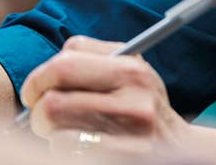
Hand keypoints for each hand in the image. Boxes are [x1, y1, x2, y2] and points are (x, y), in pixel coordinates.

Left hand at [19, 36, 191, 157]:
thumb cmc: (142, 111)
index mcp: (131, 68)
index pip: (65, 59)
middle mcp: (133, 96)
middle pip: (54, 96)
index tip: (38, 91)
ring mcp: (128, 130)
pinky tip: (77, 148)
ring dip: (49, 130)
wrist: (178, 151)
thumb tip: (44, 74)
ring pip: (55, 124)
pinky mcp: (122, 155)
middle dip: (37, 108)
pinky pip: (65, 147)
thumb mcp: (131, 76)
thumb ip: (95, 63)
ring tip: (62, 132)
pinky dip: (61, 148)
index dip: (40, 77)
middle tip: (40, 115)